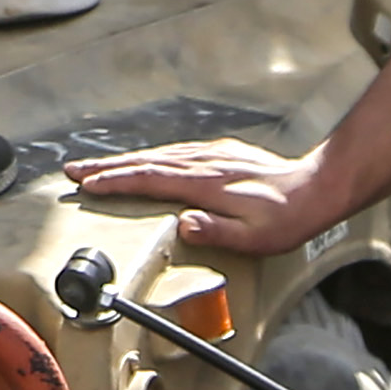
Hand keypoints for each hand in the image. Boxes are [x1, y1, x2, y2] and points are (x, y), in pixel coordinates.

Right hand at [83, 139, 376, 260]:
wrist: (317, 187)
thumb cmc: (287, 218)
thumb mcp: (256, 238)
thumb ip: (217, 231)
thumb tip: (183, 224)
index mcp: (206, 184)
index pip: (151, 179)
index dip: (116, 182)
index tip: (88, 185)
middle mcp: (204, 164)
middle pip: (145, 162)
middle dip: (106, 166)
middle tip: (73, 171)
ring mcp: (212, 155)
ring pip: (158, 154)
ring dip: (124, 160)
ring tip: (96, 166)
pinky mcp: (221, 154)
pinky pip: (174, 151)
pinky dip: (149, 156)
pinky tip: (143, 160)